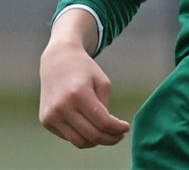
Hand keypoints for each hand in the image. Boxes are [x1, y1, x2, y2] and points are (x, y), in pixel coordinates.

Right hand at [39, 21, 129, 147]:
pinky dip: (82, 136)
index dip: (117, 129)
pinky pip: (68, 137)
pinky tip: (91, 128)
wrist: (57, 62)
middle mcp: (62, 107)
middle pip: (91, 135)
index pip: (102, 122)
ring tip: (107, 135)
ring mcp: (51, 116)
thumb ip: (105, 107)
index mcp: (79, 94)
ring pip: (79, 141)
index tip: (126, 129)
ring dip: (96, 142)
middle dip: (110, 139)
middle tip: (120, 136)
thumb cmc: (85, 71)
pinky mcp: (45, 121)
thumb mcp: (103, 83)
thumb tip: (108, 130)